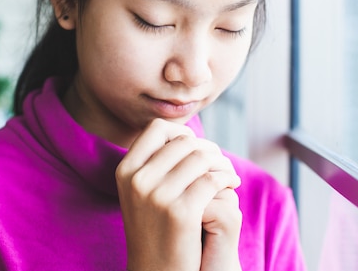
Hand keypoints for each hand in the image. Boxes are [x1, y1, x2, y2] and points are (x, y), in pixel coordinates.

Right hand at [115, 118, 241, 270]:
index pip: (157, 128)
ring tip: (229, 175)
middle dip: (208, 148)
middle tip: (220, 163)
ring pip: (200, 157)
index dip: (182, 132)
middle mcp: (137, 180)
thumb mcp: (141, 192)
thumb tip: (184, 134)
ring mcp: (156, 196)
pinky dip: (227, 178)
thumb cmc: (156, 230)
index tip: (196, 148)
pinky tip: (232, 186)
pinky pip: (212, 179)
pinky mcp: (180, 213)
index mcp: (125, 170)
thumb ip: (154, 163)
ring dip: (222, 162)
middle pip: (183, 141)